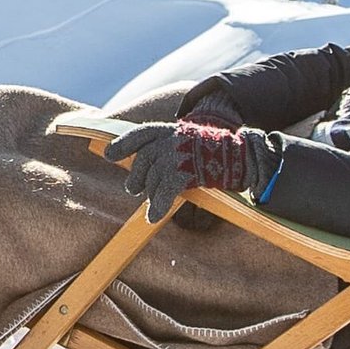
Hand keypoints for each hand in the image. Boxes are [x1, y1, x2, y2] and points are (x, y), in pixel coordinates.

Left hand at [104, 120, 249, 221]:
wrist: (241, 154)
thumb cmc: (215, 153)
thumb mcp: (188, 142)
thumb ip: (168, 149)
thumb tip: (149, 167)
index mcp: (170, 130)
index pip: (141, 134)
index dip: (123, 144)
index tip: (109, 155)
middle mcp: (169, 140)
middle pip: (143, 160)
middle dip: (137, 177)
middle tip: (133, 189)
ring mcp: (175, 155)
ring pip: (152, 179)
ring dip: (150, 194)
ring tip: (151, 205)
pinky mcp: (182, 172)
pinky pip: (163, 192)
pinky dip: (157, 206)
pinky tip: (153, 218)